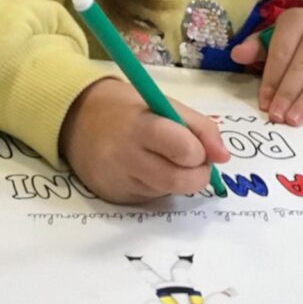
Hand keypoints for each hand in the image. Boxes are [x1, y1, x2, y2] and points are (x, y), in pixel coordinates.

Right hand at [59, 78, 228, 203]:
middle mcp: (126, 158)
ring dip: (179, 179)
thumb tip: (224, 157)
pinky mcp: (116, 198)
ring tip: (166, 158)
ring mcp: (119, 182)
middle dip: (198, 174)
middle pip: (179, 181)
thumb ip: (201, 128)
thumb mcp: (166, 104)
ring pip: (168, 192)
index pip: (183, 149)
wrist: (77, 120)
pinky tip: (148, 169)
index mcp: (142, 127)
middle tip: (194, 160)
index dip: (199, 152)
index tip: (198, 146)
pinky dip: (161, 186)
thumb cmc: (131, 109)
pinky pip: (153, 198)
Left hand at [230, 8, 302, 125]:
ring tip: (294, 120)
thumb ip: (257, 47)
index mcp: (298, 20)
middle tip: (277, 117)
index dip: (272, 80)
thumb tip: (237, 54)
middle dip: (288, 94)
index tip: (264, 104)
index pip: (282, 52)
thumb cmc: (301, 40)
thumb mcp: (277, 38)